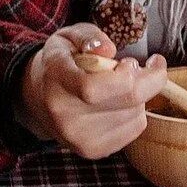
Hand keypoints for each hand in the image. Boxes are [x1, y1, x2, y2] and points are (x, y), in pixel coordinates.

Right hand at [18, 23, 167, 158]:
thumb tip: (108, 50)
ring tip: (120, 85)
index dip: (126, 73)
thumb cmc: (62, 61)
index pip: (94, 88)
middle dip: (148, 79)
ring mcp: (78, 137)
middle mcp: (65, 115)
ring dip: (139, 95)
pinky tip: (120, 102)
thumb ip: (89, 36)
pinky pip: (136, 127)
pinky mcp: (93, 150)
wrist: (38, 97)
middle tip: (141, 67)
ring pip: (136, 113)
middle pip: (128, 100)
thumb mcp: (69, 36)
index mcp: (56, 80)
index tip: (132, 61)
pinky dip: (136, 111)